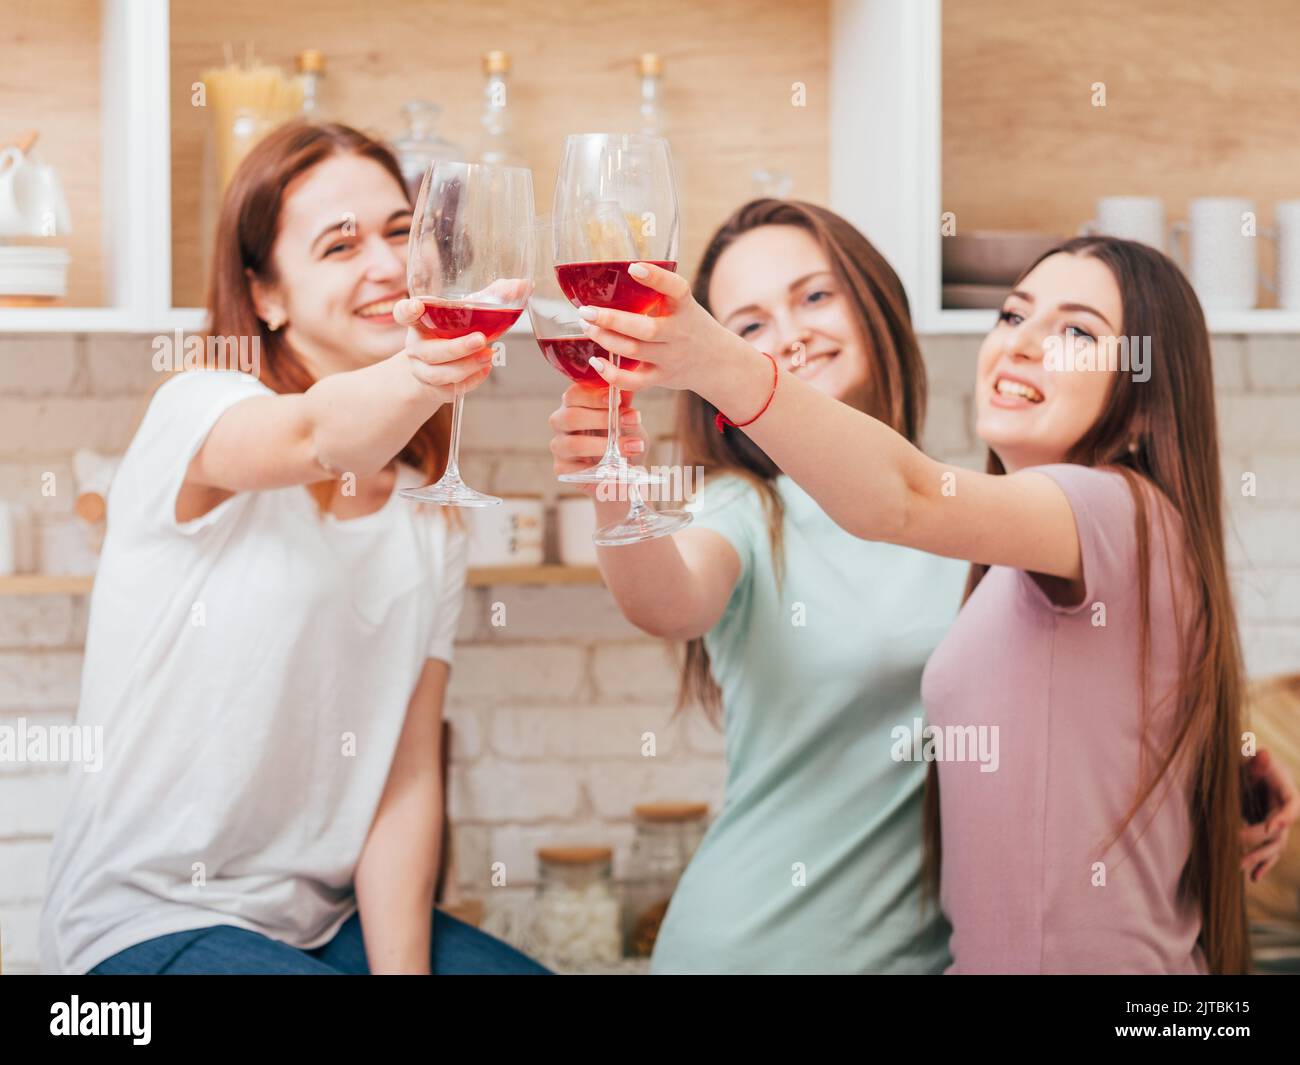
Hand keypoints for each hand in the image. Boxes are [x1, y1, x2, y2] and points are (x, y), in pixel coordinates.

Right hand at [393, 297, 495, 403]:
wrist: (440, 366)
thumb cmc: (454, 333)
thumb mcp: (468, 313)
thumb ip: (491, 297)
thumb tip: (519, 286)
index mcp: (419, 322)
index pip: (402, 314)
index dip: (406, 311)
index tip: (417, 306)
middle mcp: (416, 346)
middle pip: (429, 351)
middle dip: (456, 348)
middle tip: (480, 340)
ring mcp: (422, 370)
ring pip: (439, 374)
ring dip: (467, 367)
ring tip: (489, 356)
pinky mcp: (432, 389)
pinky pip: (450, 390)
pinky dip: (471, 381)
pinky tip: (485, 371)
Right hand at [547, 383, 644, 496]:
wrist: (626, 468)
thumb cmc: (624, 437)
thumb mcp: (630, 423)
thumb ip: (628, 415)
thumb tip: (630, 410)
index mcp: (574, 403)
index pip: (574, 395)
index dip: (593, 396)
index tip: (616, 399)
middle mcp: (561, 422)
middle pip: (570, 417)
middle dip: (600, 420)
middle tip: (627, 423)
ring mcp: (559, 445)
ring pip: (573, 444)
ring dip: (603, 446)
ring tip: (630, 447)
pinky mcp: (561, 467)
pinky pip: (574, 469)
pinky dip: (597, 469)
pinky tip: (614, 468)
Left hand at [574, 262, 753, 396]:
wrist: (717, 362)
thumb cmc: (689, 326)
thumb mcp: (682, 305)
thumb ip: (657, 293)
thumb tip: (611, 272)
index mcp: (685, 308)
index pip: (677, 290)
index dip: (656, 278)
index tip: (633, 267)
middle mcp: (678, 333)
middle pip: (646, 329)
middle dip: (612, 319)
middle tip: (586, 310)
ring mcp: (669, 357)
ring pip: (635, 351)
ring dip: (606, 339)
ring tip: (587, 326)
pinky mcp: (660, 377)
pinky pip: (634, 382)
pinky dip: (612, 374)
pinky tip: (596, 361)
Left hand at [1240, 748, 1298, 882]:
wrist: (1243, 771)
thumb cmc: (1245, 762)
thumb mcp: (1248, 760)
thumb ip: (1255, 762)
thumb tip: (1263, 753)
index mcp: (1284, 789)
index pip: (1292, 805)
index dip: (1285, 816)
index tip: (1271, 826)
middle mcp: (1283, 809)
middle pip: (1279, 830)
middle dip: (1260, 840)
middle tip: (1236, 844)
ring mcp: (1277, 823)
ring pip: (1275, 845)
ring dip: (1259, 857)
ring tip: (1238, 866)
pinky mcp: (1267, 832)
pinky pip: (1270, 852)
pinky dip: (1263, 864)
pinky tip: (1253, 877)